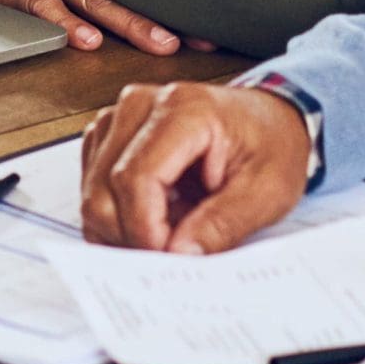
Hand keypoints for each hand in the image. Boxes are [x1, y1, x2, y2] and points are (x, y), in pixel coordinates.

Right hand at [79, 81, 311, 252]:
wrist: (271, 120)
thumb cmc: (271, 145)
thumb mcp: (266, 191)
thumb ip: (222, 224)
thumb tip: (179, 255)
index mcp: (184, 108)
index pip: (135, 178)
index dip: (145, 230)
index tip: (169, 258)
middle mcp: (142, 105)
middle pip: (103, 189)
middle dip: (132, 236)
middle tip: (173, 251)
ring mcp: (121, 117)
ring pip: (93, 193)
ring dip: (125, 227)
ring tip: (173, 225)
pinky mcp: (111, 134)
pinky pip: (93, 188)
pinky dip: (119, 215)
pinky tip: (157, 214)